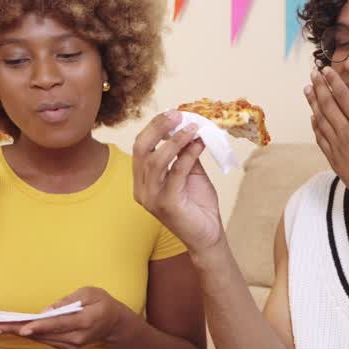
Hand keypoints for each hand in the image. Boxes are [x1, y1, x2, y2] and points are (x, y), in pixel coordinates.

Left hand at [0, 286, 131, 348]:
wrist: (114, 324)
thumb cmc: (102, 303)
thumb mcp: (90, 292)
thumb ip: (68, 301)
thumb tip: (46, 311)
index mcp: (85, 321)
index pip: (58, 324)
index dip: (39, 326)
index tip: (22, 329)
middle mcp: (77, 337)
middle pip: (43, 334)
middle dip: (17, 330)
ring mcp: (71, 345)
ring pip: (41, 339)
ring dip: (17, 333)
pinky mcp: (66, 347)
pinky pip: (44, 340)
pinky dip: (28, 334)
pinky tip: (11, 329)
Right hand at [132, 112, 223, 252]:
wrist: (208, 235)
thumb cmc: (198, 205)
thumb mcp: (190, 173)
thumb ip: (185, 153)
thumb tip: (189, 126)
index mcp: (143, 180)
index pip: (140, 147)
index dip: (154, 127)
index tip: (172, 113)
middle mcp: (142, 188)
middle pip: (141, 149)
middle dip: (158, 128)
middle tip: (177, 114)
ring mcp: (151, 198)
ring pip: (156, 160)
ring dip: (175, 140)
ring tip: (193, 127)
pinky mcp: (166, 204)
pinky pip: (175, 173)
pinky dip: (188, 155)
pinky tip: (199, 144)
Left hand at [304, 66, 348, 211]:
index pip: (344, 97)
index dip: (334, 82)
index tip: (325, 69)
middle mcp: (346, 133)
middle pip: (327, 105)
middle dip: (319, 87)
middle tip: (312, 74)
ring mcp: (337, 147)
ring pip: (320, 119)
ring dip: (313, 103)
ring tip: (307, 90)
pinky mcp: (334, 159)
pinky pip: (320, 137)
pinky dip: (314, 125)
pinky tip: (313, 118)